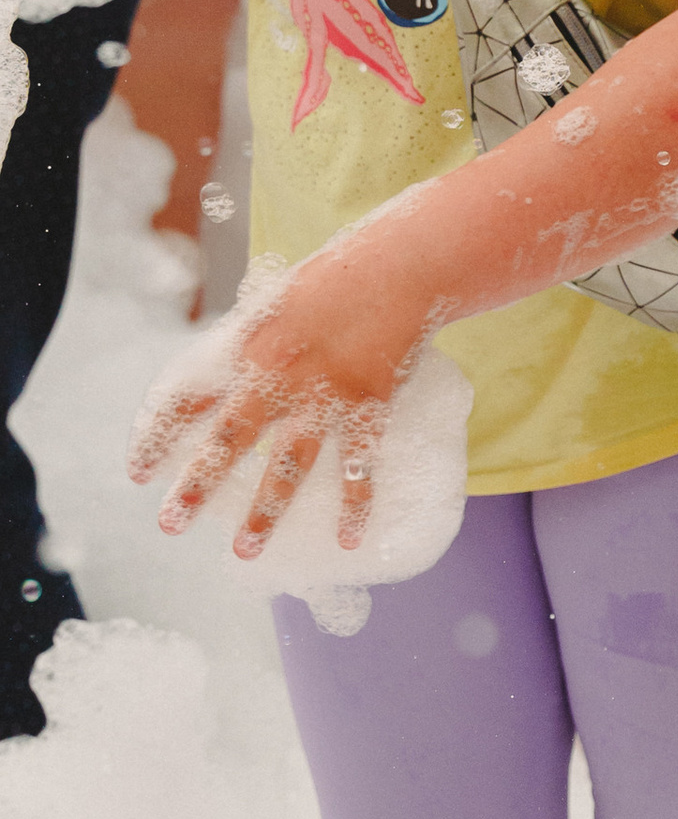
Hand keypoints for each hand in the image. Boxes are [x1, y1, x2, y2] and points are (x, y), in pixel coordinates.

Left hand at [129, 237, 435, 557]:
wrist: (399, 267)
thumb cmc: (333, 281)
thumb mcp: (273, 304)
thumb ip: (245, 346)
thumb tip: (215, 383)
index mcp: (249, 348)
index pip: (189, 396)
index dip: (158, 435)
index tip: (137, 472)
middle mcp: (280, 375)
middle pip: (230, 439)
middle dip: (197, 484)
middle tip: (170, 524)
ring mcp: (326, 395)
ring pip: (289, 463)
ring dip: (265, 511)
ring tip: (244, 551)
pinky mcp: (370, 405)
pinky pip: (359, 466)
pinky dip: (355, 505)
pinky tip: (346, 540)